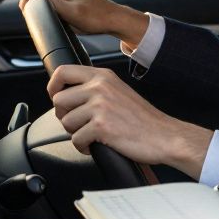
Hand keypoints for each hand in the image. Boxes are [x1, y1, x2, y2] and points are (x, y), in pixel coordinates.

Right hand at [19, 0, 147, 47]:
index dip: (26, 6)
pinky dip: (47, 7)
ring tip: (54, 18)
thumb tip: (31, 3)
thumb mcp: (68, 13)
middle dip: (34, 7)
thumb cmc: (94, 17)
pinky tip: (55, 15)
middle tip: (46, 21)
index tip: (34, 20)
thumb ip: (48, 5)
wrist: (111, 18)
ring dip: (41, 8)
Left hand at [48, 65, 211, 178]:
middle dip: (64, 116)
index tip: (57, 97)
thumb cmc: (144, 119)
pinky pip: (76, 139)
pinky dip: (83, 147)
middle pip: (58, 99)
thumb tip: (70, 94)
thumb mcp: (119, 91)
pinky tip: (96, 146)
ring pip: (66, 121)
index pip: (63, 71)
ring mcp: (100, 106)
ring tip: (91, 135)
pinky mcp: (100, 126)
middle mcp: (100, 87)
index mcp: (103, 76)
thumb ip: (97, 88)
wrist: (164, 136)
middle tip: (79, 124)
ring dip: (75, 133)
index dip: (54, 86)